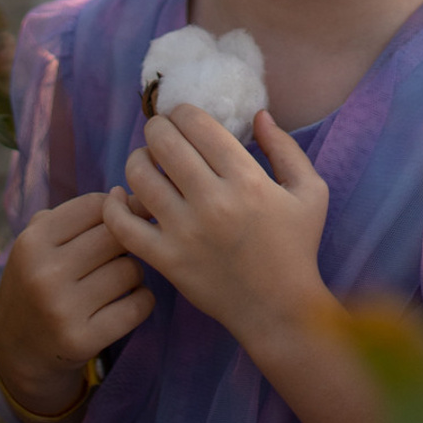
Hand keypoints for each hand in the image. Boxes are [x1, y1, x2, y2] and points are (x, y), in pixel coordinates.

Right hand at [0, 192, 153, 414]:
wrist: (18, 351)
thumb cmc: (39, 283)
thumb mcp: (38, 245)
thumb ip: (77, 216)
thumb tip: (131, 196)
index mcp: (32, 241)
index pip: (96, 205)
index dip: (116, 210)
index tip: (119, 223)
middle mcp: (44, 273)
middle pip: (117, 235)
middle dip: (126, 243)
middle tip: (117, 256)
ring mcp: (62, 309)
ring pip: (131, 270)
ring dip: (133, 274)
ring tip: (115, 283)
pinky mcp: (83, 339)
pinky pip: (139, 304)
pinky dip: (141, 301)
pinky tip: (125, 304)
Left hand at [100, 107, 329, 356]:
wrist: (279, 310)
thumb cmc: (296, 248)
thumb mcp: (310, 192)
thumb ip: (286, 148)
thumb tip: (258, 115)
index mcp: (247, 179)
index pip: (197, 124)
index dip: (183, 112)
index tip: (183, 119)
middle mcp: (212, 201)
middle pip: (163, 142)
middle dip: (157, 128)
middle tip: (162, 135)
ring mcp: (185, 232)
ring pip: (139, 176)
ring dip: (138, 160)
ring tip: (147, 163)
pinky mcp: (166, 259)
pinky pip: (123, 225)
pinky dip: (112, 205)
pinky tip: (120, 196)